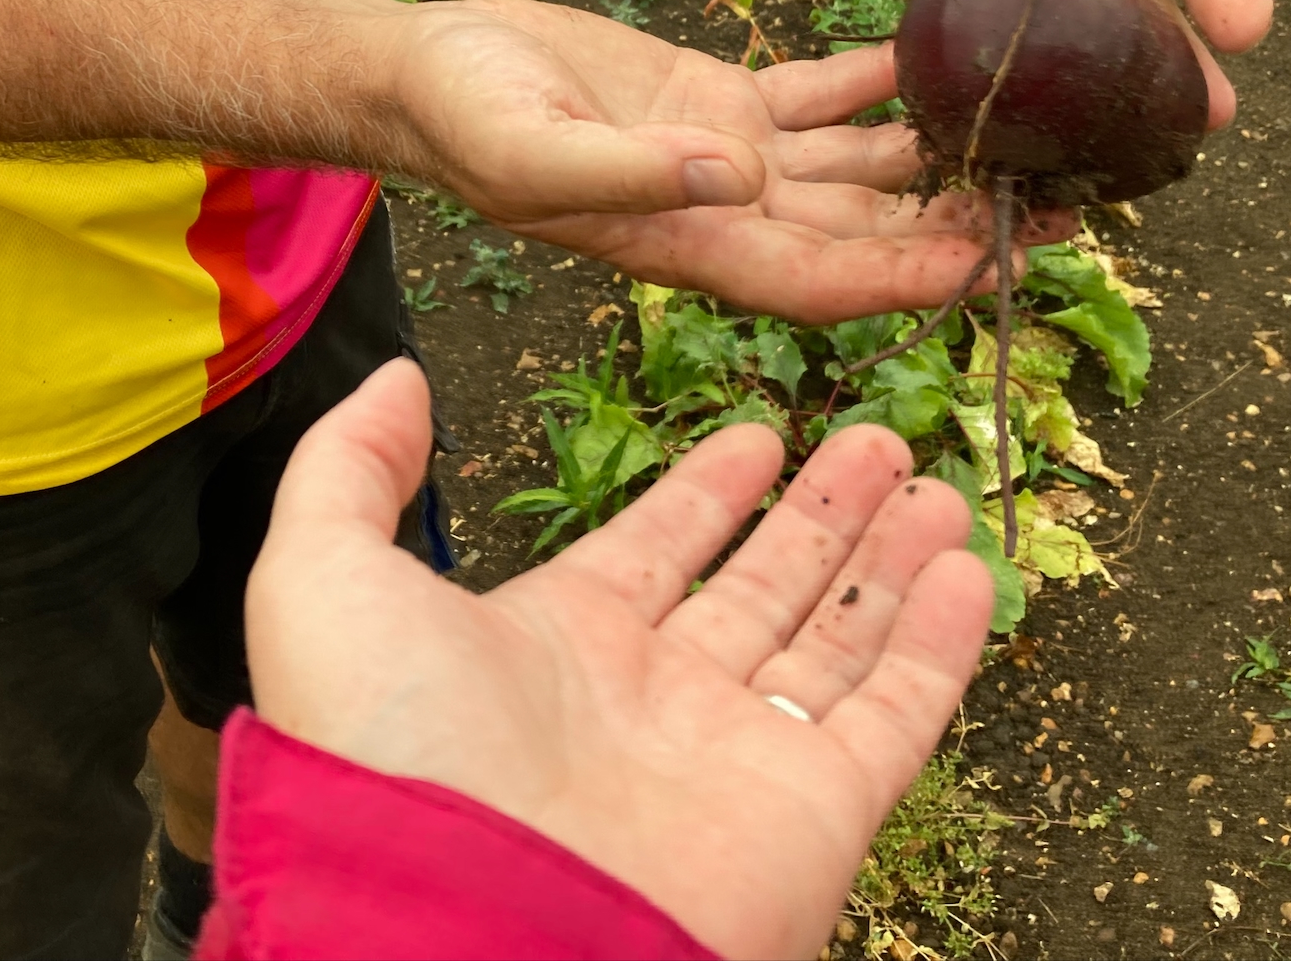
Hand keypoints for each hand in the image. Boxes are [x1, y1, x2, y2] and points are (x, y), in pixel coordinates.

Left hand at [248, 359, 994, 959]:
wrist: (460, 926)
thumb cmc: (386, 751)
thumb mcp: (323, 578)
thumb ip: (353, 471)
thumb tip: (398, 382)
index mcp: (553, 646)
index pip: (650, 551)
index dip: (703, 492)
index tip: (757, 434)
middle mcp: (653, 701)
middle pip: (759, 587)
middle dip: (819, 513)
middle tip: (879, 441)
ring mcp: (738, 758)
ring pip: (836, 639)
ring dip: (888, 560)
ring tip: (936, 486)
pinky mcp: (815, 813)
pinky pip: (894, 715)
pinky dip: (939, 643)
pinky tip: (966, 568)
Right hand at [392, 0, 1065, 321]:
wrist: (428, 73)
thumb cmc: (464, 121)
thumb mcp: (532, 150)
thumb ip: (629, 170)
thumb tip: (735, 176)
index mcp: (691, 247)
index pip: (824, 280)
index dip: (909, 277)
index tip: (993, 260)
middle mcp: (729, 214)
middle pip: (867, 233)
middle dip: (958, 225)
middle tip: (1062, 201)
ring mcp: (731, 159)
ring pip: (860, 169)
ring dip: (940, 155)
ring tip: (1034, 129)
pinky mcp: (722, 100)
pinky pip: (824, 97)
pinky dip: (882, 80)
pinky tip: (942, 47)